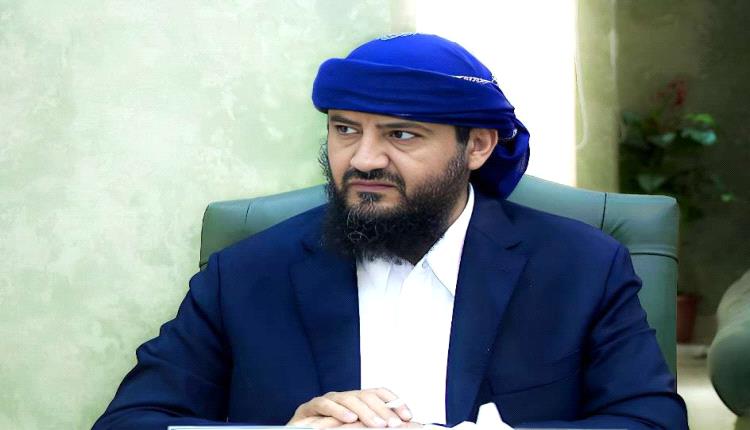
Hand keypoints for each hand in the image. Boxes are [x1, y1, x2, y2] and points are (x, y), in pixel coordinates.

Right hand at [288, 388, 413, 427]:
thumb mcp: (354, 429)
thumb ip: (370, 425)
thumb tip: (397, 426)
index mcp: (356, 401)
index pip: (378, 393)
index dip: (394, 402)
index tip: (407, 416)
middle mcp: (343, 398)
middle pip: (366, 395)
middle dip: (382, 410)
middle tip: (393, 424)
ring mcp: (327, 401)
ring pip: (348, 398)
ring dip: (365, 412)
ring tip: (377, 424)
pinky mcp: (309, 408)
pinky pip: (325, 404)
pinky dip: (338, 411)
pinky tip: (349, 419)